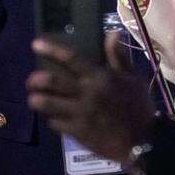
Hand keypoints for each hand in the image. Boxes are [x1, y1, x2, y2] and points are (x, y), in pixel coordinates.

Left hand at [27, 34, 154, 162]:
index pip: (71, 59)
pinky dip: (50, 119)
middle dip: (36, 80)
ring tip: (34, 99)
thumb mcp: (133, 78)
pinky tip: (51, 117)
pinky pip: (56, 124)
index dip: (52, 50)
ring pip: (48, 104)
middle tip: (30, 80)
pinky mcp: (78, 133)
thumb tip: (112, 33)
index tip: (36, 44)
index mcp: (100, 77)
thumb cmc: (139, 107)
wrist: (144, 141)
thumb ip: (119, 57)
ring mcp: (80, 114)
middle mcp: (87, 93)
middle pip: (53, 82)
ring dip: (37, 100)